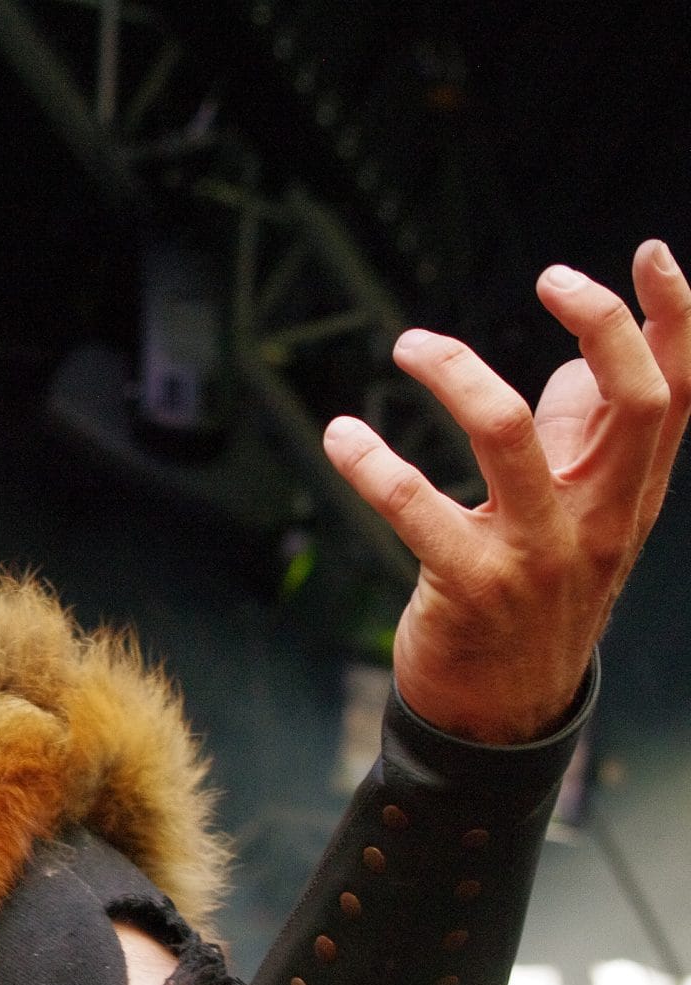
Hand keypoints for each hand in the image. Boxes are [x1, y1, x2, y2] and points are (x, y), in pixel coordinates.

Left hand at [324, 240, 690, 742]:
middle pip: (632, 403)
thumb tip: (576, 368)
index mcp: (630, 499)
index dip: (674, 320)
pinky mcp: (470, 585)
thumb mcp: (577, 526)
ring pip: (513, 434)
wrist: (504, 718)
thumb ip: (581, 446)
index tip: (651, 253)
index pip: (676, 397)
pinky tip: (341, 433)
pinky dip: (370, 460)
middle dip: (602, 325)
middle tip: (552, 277)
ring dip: (458, 374)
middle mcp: (600, 521)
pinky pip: (415, 506)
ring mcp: (538, 555)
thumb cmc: (534, 603)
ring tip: (410, 343)